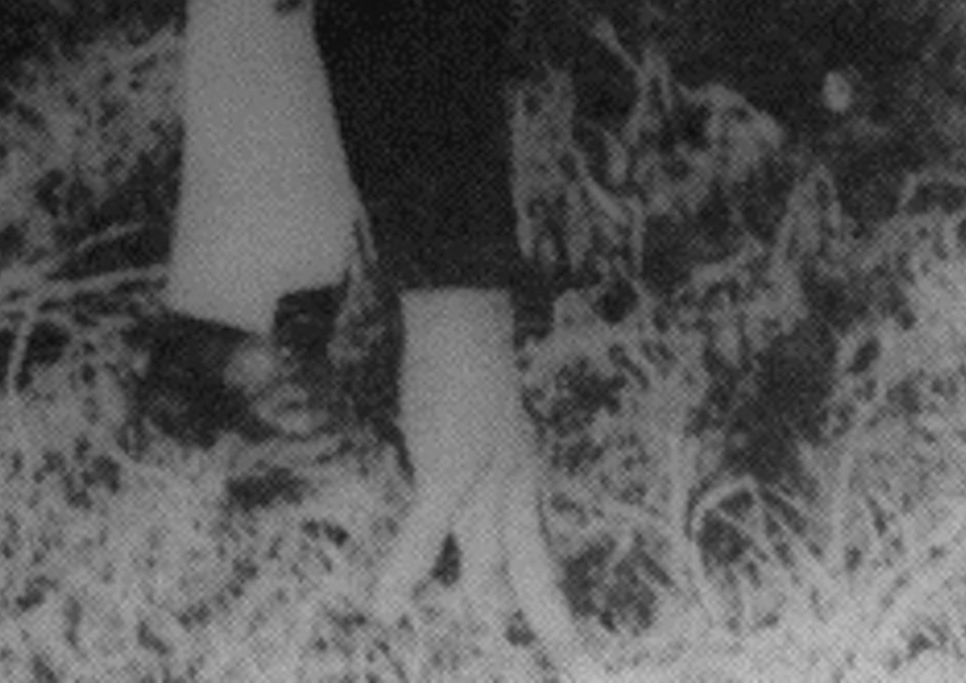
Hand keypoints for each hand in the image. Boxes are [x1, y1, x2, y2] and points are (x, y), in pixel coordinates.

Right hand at [372, 287, 593, 675]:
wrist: (462, 318)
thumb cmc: (466, 359)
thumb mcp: (485, 422)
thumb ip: (486, 465)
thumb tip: (474, 497)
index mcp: (522, 477)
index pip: (537, 549)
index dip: (548, 597)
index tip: (567, 643)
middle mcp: (512, 486)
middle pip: (533, 566)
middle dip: (553, 621)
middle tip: (578, 670)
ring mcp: (481, 479)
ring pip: (491, 557)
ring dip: (486, 604)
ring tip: (489, 644)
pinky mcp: (445, 468)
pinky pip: (423, 531)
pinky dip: (404, 569)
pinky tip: (386, 604)